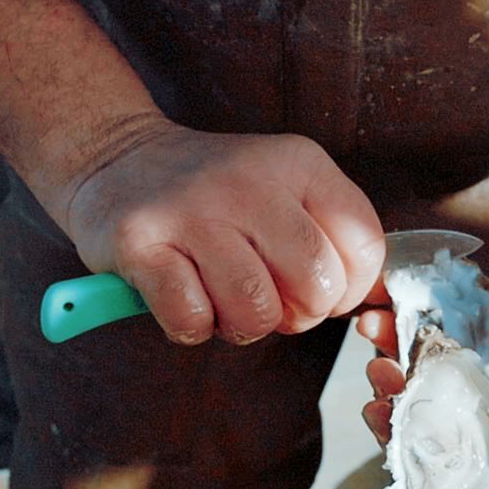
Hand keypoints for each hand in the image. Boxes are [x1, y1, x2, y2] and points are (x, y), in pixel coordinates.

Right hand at [51, 115, 384, 344]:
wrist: (118, 161)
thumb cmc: (213, 195)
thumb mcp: (284, 190)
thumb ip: (330, 236)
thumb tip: (370, 300)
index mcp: (299, 163)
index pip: (364, 245)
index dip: (348, 289)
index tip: (315, 287)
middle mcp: (249, 180)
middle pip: (315, 283)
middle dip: (298, 315)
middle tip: (268, 301)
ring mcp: (192, 210)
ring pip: (255, 310)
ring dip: (241, 326)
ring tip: (221, 298)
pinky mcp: (140, 243)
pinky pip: (192, 320)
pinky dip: (192, 326)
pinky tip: (182, 296)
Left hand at [359, 207, 488, 488]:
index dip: (463, 485)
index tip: (415, 467)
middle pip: (466, 440)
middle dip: (414, 428)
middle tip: (379, 401)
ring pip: (446, 390)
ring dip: (405, 377)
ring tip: (377, 353)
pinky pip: (446, 340)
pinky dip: (413, 331)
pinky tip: (384, 315)